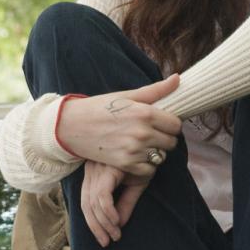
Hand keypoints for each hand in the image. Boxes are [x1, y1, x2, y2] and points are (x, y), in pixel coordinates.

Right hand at [59, 73, 182, 173]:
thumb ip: (155, 90)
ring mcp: (134, 150)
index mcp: (145, 113)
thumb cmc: (100, 108)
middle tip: (150, 135)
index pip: (176, 125)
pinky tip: (136, 157)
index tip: (160, 124)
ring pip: (161, 157)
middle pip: (171, 142)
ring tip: (142, 146)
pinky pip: (149, 170)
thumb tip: (178, 78)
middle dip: (164, 139)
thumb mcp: (127, 96)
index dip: (170, 125)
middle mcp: (143, 133)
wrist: (72, 126)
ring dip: (155, 153)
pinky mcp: (126, 164)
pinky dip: (145, 166)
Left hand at [80, 163, 154, 247]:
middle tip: (106, 242)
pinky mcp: (107, 170)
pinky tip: (116, 223)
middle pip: (86, 205)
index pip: (86, 202)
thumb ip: (125, 203)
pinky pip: (102, 197)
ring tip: (115, 235)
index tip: (103, 239)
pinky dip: (108, 212)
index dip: (93, 223)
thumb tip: (119, 225)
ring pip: (93, 204)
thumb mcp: (135, 183)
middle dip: (95, 227)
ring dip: (104, 223)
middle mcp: (92, 171)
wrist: (152, 137)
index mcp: (94, 173)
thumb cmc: (144, 157)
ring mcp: (98, 170)